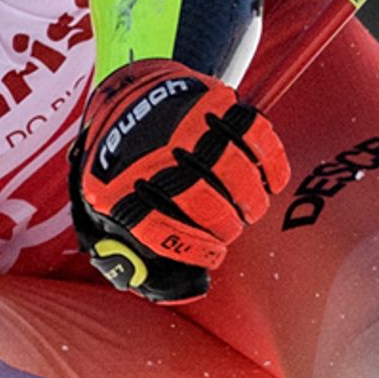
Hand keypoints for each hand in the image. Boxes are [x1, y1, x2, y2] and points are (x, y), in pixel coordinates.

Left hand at [70, 62, 288, 299]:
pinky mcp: (212, 98)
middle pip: (199, 197)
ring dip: (251, 198)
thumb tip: (165, 288)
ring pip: (231, 166)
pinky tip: (273, 182)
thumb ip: (126, 248)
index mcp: (115, 182)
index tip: (214, 258)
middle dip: (225, 224)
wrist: (132, 89)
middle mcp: (149, 149)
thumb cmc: (123, 163)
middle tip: (233, 232)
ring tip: (253, 211)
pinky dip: (270, 162)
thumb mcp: (105, 202)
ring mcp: (182, 120)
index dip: (193, 249)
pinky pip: (253, 133)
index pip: (157, 227)